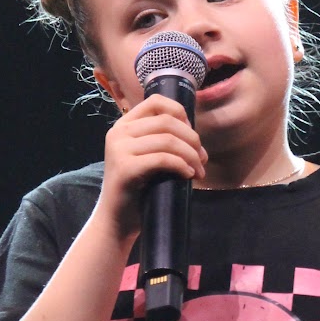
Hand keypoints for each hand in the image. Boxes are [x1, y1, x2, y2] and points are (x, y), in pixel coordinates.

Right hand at [98, 94, 206, 238]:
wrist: (117, 218)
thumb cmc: (138, 188)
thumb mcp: (148, 156)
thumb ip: (163, 140)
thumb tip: (196, 139)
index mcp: (124, 125)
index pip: (156, 102)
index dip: (180, 113)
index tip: (192, 135)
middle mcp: (118, 132)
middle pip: (167, 122)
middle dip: (192, 139)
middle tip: (202, 159)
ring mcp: (119, 149)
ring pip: (167, 140)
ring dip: (191, 155)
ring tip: (198, 171)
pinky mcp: (125, 168)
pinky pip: (162, 159)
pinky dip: (181, 165)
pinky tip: (188, 174)